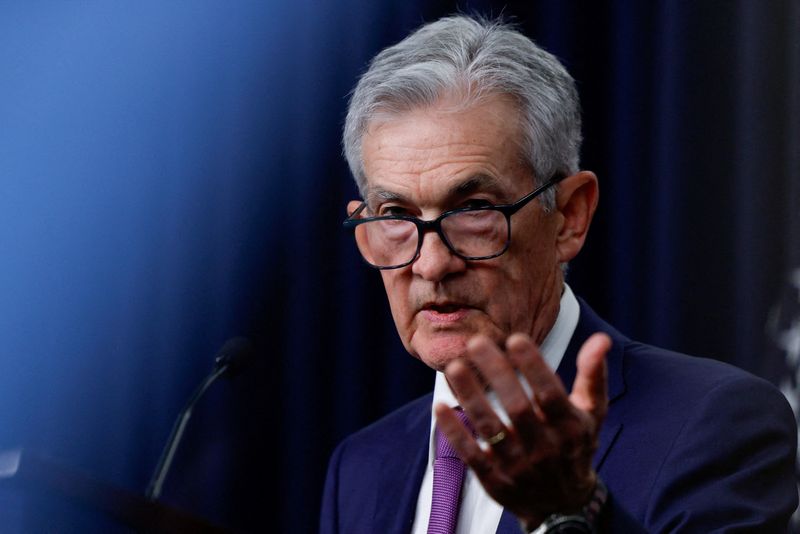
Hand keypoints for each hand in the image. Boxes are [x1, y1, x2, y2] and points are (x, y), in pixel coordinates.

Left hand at [434, 332, 610, 527]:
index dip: (533, 366)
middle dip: (496, 373)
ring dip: (470, 396)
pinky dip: (455, 431)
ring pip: (489, 428)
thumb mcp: (592, 414)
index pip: (550, 394)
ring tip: (454, 367)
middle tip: (476, 342)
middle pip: (517, 407)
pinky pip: (470, 455)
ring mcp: (518, 466)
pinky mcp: (494, 480)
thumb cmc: (575, 446)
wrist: (564, 505)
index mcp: (570, 428)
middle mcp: (544, 448)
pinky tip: (439, 405)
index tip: (515, 338)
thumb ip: (592, 376)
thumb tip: (600, 339)